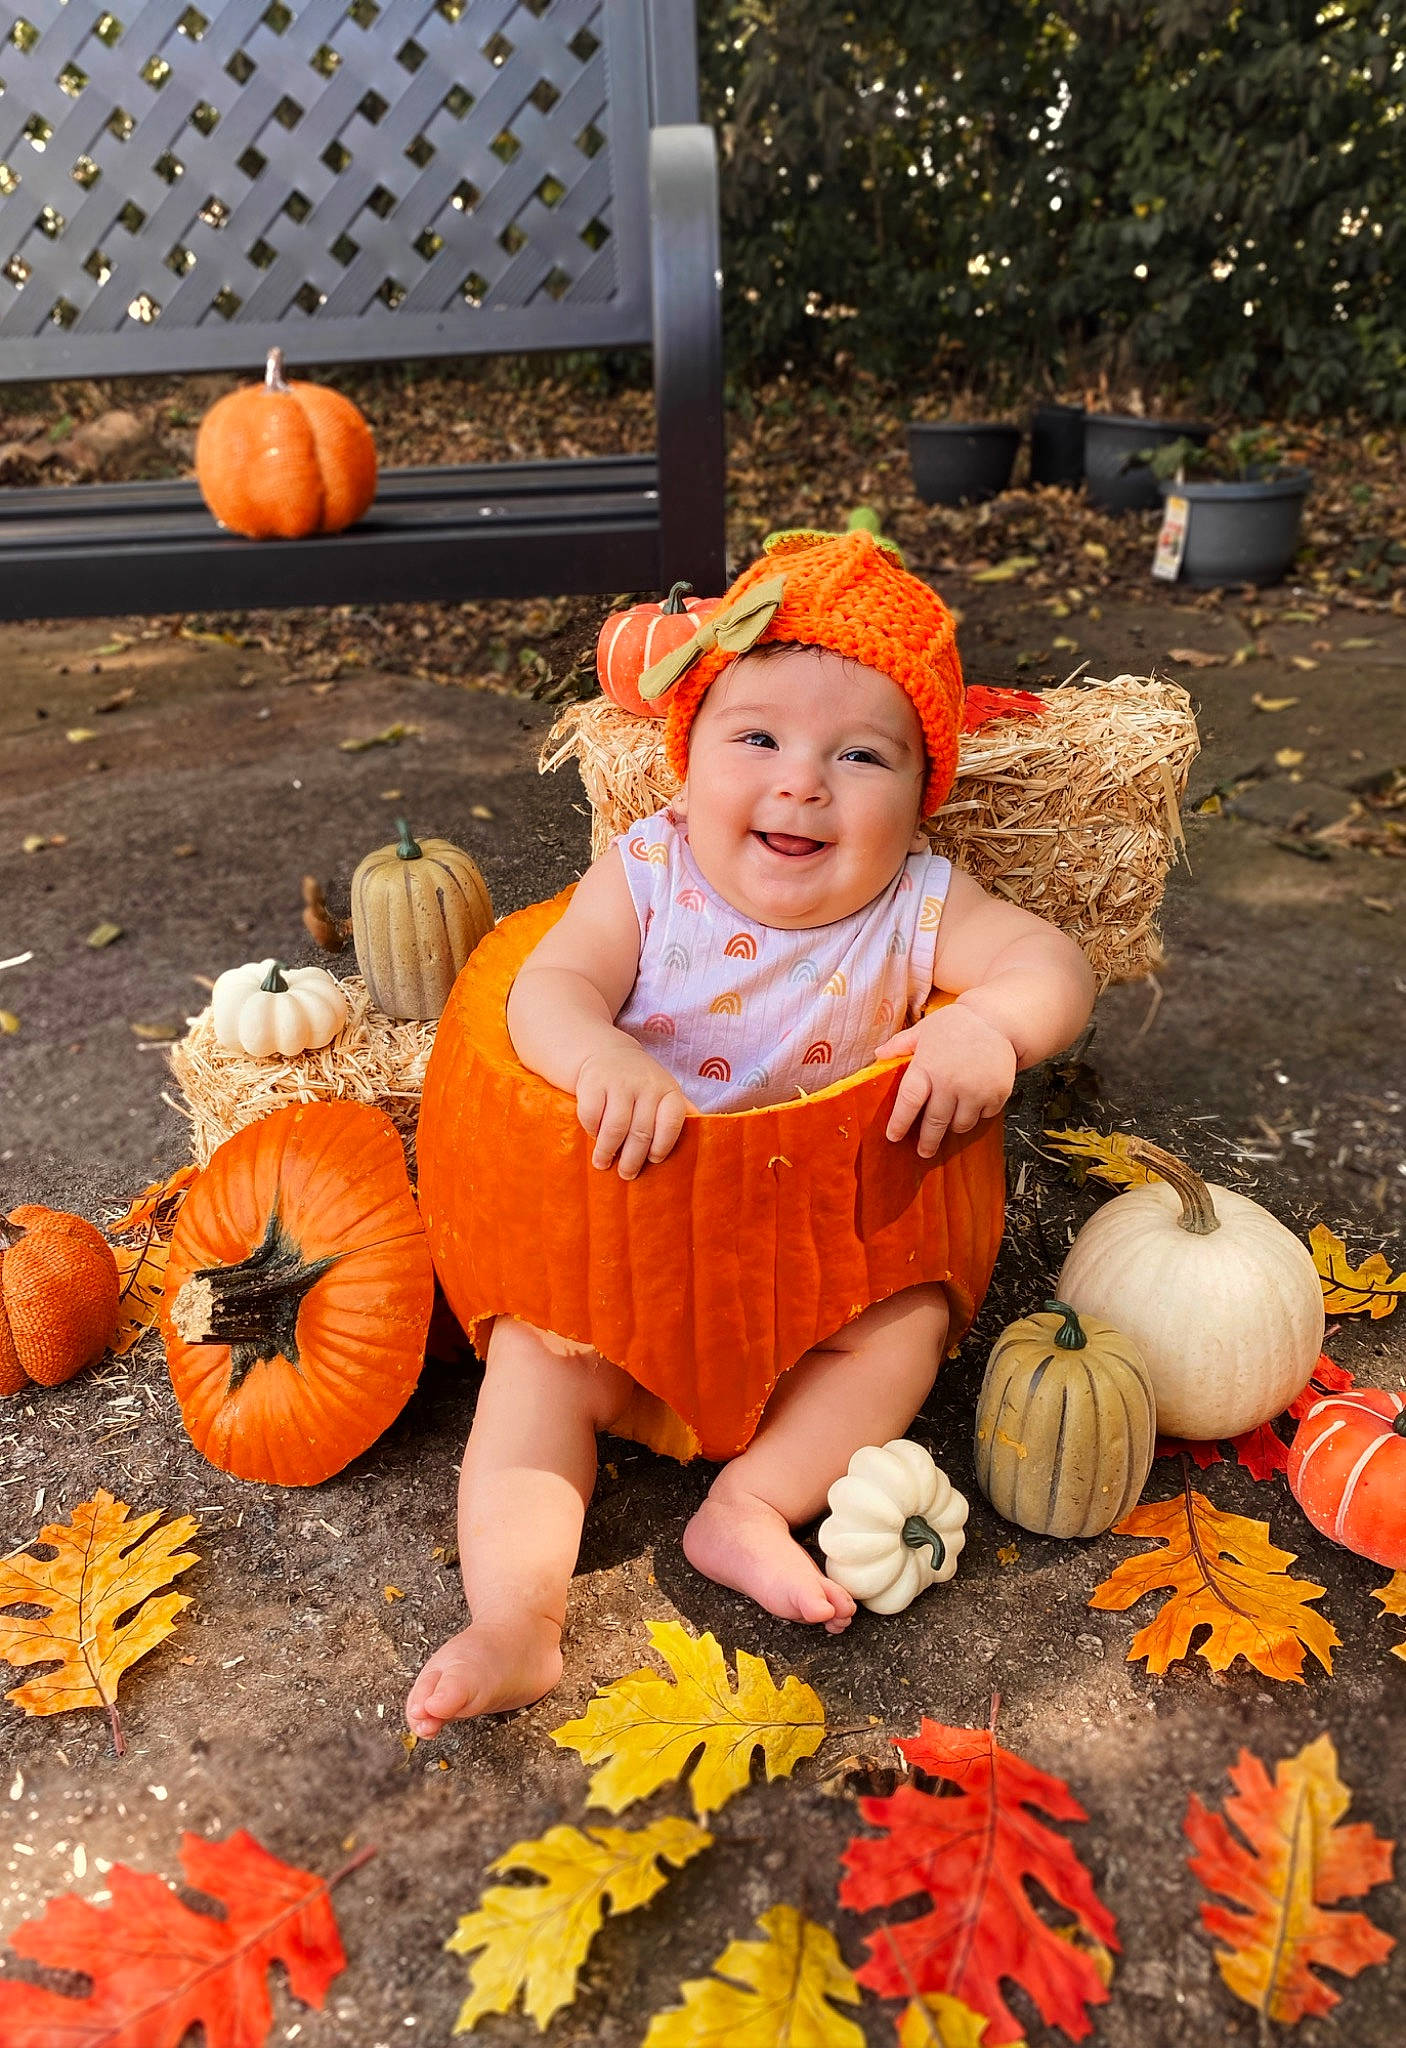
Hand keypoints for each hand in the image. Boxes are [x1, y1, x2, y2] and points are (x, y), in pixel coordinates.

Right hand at [575, 1044, 691, 1178]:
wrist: (608, 1052)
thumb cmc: (642, 1083)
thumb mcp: (665, 1091)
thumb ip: (683, 1111)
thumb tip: (709, 1136)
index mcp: (668, 1090)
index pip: (671, 1123)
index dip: (663, 1146)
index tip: (654, 1160)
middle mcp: (646, 1085)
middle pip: (641, 1132)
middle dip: (633, 1159)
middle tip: (627, 1174)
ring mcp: (619, 1082)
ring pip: (615, 1127)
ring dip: (608, 1151)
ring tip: (603, 1163)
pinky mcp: (593, 1082)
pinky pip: (591, 1116)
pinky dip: (592, 1130)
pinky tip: (594, 1136)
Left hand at [876, 1005, 1016, 1156]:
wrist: (997, 1020)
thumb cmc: (956, 1023)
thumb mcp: (924, 1029)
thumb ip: (901, 1044)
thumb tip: (878, 1054)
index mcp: (927, 1067)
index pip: (909, 1102)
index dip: (899, 1123)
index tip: (893, 1137)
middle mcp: (950, 1082)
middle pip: (934, 1122)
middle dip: (927, 1141)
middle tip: (923, 1152)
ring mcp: (975, 1091)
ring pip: (960, 1125)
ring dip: (953, 1127)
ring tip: (950, 1121)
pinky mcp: (997, 1095)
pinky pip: (982, 1117)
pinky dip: (976, 1115)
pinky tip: (973, 1103)